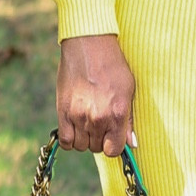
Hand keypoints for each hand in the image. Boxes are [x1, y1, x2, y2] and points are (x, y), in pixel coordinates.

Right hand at [56, 34, 135, 156]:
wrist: (88, 45)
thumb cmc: (112, 65)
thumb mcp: (128, 90)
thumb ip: (129, 120)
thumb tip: (132, 143)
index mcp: (117, 114)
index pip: (113, 150)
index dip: (113, 145)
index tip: (111, 137)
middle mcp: (98, 119)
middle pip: (96, 148)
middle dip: (99, 140)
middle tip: (99, 123)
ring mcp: (78, 116)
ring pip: (80, 146)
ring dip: (84, 139)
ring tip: (86, 123)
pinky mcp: (63, 111)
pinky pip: (65, 140)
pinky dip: (69, 139)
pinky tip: (74, 128)